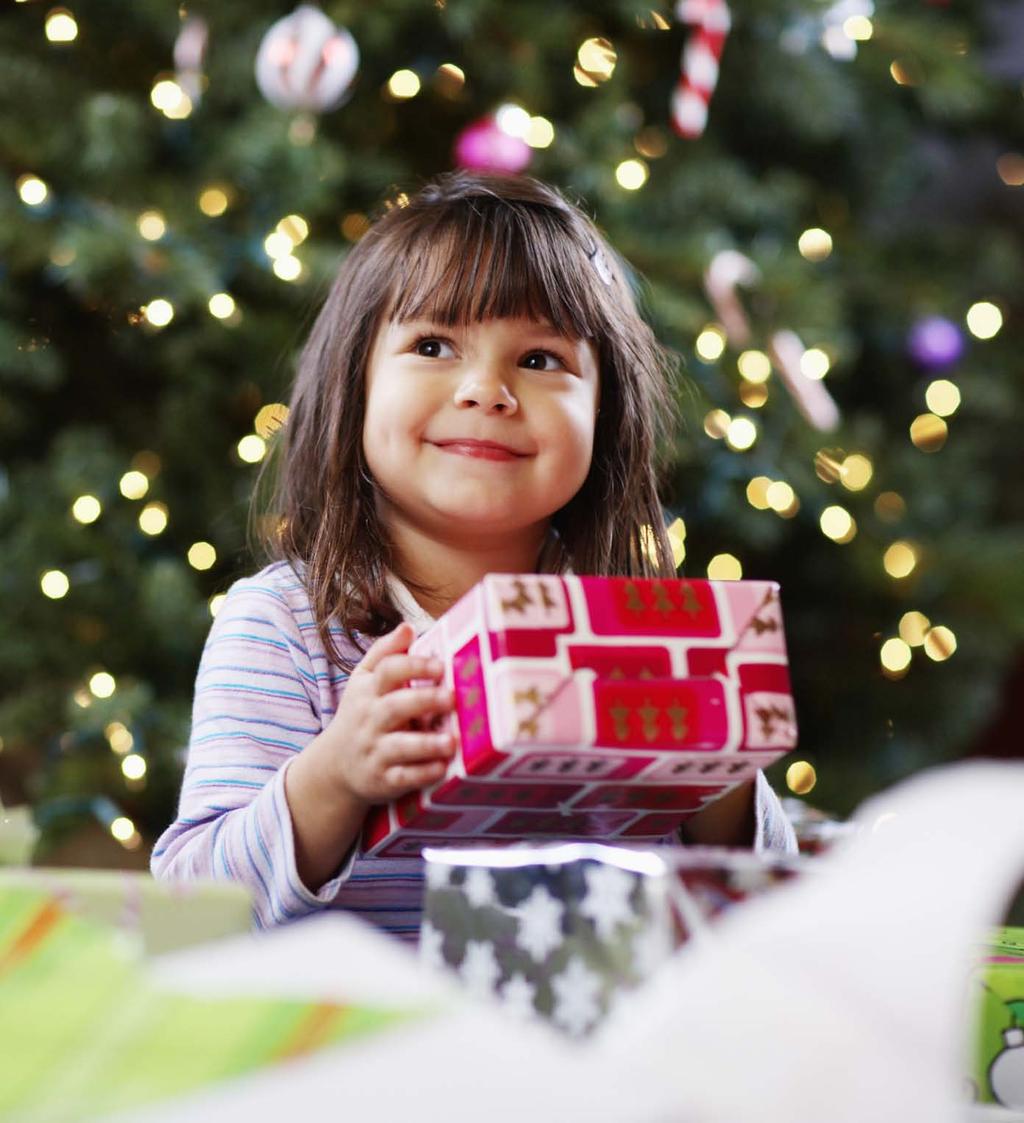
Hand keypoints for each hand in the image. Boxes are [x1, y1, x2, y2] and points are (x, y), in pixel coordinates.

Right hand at [317, 621, 456, 804]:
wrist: (335, 766)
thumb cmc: (361, 714)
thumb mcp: (364, 680)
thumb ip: (385, 653)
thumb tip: (408, 627)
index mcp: (368, 690)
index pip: (386, 671)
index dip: (413, 666)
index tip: (440, 665)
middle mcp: (369, 720)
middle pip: (394, 707)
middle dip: (423, 701)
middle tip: (451, 697)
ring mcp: (375, 751)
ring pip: (399, 746)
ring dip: (426, 744)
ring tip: (451, 741)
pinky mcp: (382, 780)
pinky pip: (402, 778)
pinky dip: (422, 774)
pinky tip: (442, 768)